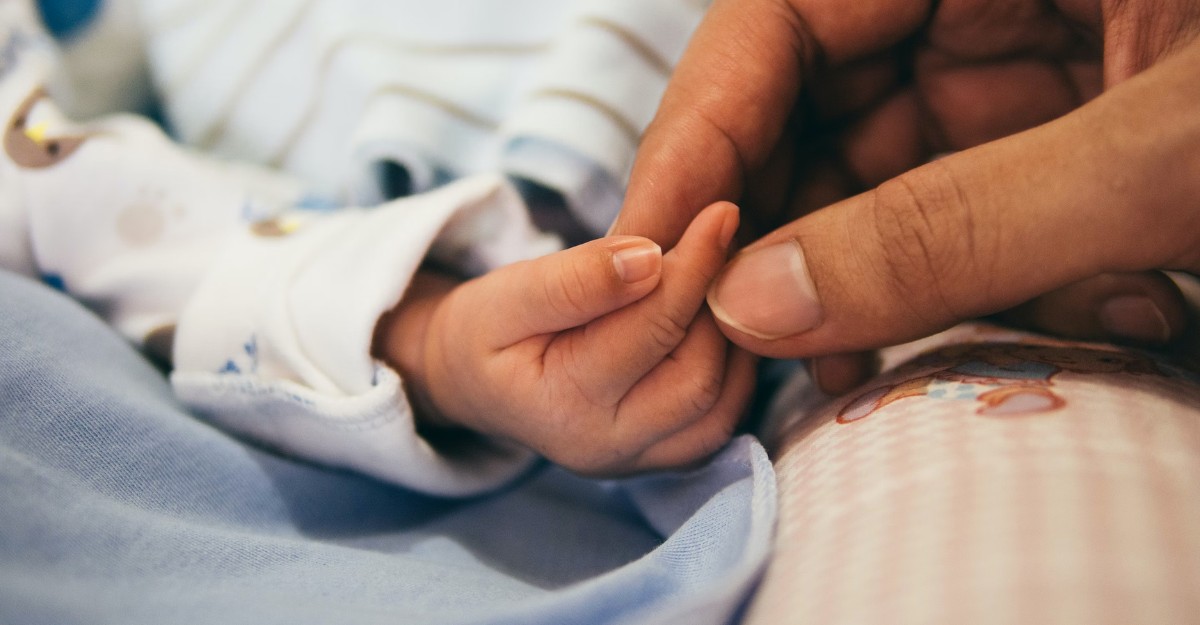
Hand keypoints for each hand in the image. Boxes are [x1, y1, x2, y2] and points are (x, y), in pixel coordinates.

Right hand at [374, 202, 754, 475]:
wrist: (473, 381)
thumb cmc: (487, 331)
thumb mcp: (508, 293)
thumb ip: (575, 279)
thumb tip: (650, 258)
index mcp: (563, 406)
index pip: (652, 329)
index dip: (693, 265)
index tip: (720, 212)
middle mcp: (607, 448)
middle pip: (698, 376)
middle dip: (717, 305)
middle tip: (722, 244)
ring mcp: (639, 462)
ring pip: (722, 402)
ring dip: (732, 336)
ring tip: (719, 278)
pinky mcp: (663, 458)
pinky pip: (723, 418)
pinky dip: (734, 366)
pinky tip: (717, 319)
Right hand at [612, 0, 1199, 391]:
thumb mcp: (1164, 158)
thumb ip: (959, 229)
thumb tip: (755, 305)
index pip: (779, 17)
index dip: (698, 134)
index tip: (649, 250)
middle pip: (809, 103)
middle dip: (773, 228)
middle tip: (733, 339)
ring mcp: (1020, 63)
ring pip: (875, 173)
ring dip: (860, 281)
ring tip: (841, 374)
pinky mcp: (1057, 132)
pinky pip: (956, 210)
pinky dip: (952, 284)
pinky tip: (961, 342)